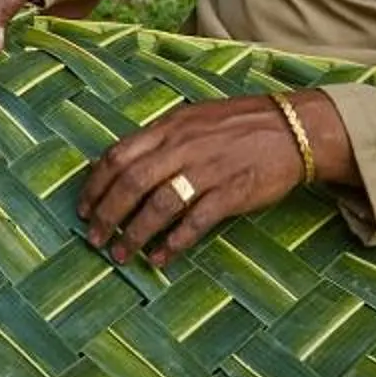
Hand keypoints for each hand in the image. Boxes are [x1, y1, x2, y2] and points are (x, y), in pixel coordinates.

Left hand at [79, 95, 308, 269]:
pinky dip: (174, 242)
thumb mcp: (192, 119)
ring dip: (134, 233)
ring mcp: (207, 170)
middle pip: (131, 183)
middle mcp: (182, 147)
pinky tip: (160, 257)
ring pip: (158, 205)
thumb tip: (125, 164)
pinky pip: (195, 221)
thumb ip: (160, 140)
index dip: (94, 185)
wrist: (292, 129)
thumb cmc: (238, 125)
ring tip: (121, 255)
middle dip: (106, 215)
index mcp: (169, 128)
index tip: (82, 208)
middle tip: (94, 239)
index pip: (117, 156)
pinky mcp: (231, 193)